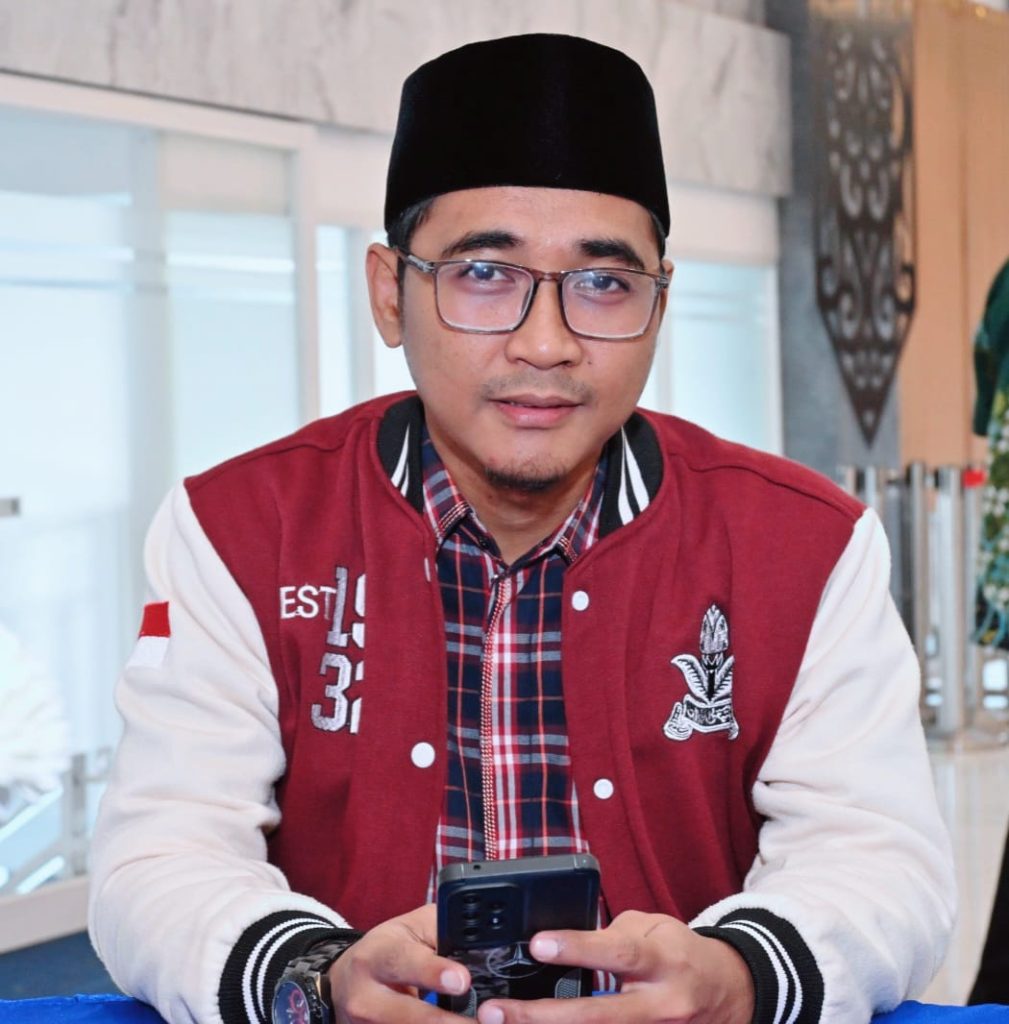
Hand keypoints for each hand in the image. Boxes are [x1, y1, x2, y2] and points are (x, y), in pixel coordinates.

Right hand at [327, 903, 469, 1023]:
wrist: (345, 985)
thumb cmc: (387, 952)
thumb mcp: (409, 929)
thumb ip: (441, 932)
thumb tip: (479, 945)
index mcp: (377, 957)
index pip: (404, 962)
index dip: (433, 972)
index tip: (462, 981)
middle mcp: (368, 998)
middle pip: (409, 1015)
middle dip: (448, 1022)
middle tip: (481, 1021)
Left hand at [475, 910, 754, 1023]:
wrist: (728, 992)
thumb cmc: (680, 953)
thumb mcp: (654, 928)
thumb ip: (611, 935)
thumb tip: (562, 942)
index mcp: (662, 960)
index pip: (616, 952)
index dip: (576, 948)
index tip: (537, 944)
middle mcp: (659, 1004)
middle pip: (597, 1014)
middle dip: (541, 1015)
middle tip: (496, 1010)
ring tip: (502, 1023)